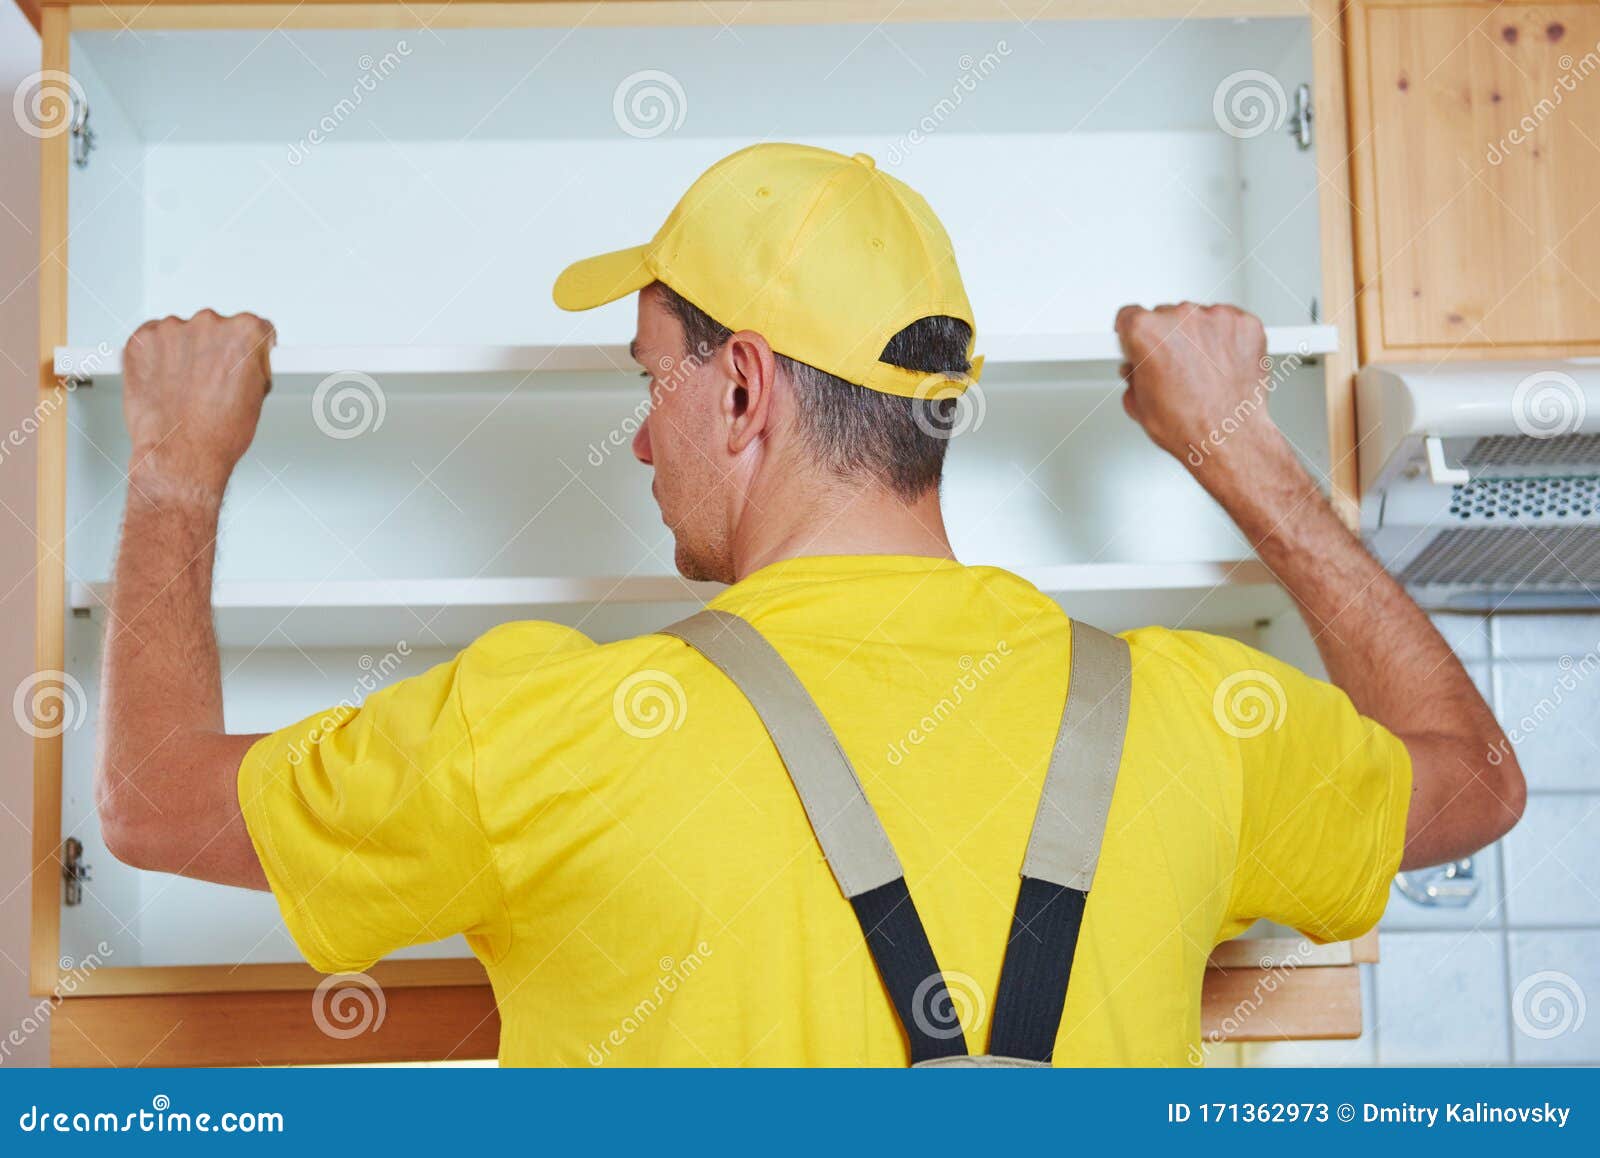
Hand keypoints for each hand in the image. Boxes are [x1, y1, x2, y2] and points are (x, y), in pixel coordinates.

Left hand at [122, 309, 274, 498]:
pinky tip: (165, 382)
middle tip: (212, 382)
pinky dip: (157, 357)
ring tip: (186, 388)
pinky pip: (152, 340)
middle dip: (214, 351)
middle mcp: (209, 323)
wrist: (182, 454)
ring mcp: (172, 329)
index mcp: (245, 332)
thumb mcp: (257, 394)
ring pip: (182, 334)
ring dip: (184, 353)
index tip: (242, 359)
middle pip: (217, 328)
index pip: (255, 327)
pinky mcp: (142, 340)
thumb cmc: (218, 433)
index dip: (251, 349)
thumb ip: (252, 364)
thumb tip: (246, 358)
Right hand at [1113, 302, 1277, 470]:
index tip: (1136, 339)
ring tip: (1202, 372)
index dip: (1131, 332)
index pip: (1129, 315)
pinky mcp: (1244, 324)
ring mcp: (1216, 319)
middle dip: (1167, 339)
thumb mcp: (1139, 404)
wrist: (1229, 438)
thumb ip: (1132, 375)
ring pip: (1199, 317)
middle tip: (1174, 368)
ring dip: (1198, 338)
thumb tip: (1137, 369)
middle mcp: (1181, 318)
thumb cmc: (1188, 426)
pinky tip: (1221, 365)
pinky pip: (1228, 322)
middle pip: (1165, 315)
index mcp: (1147, 333)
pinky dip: (1225, 339)